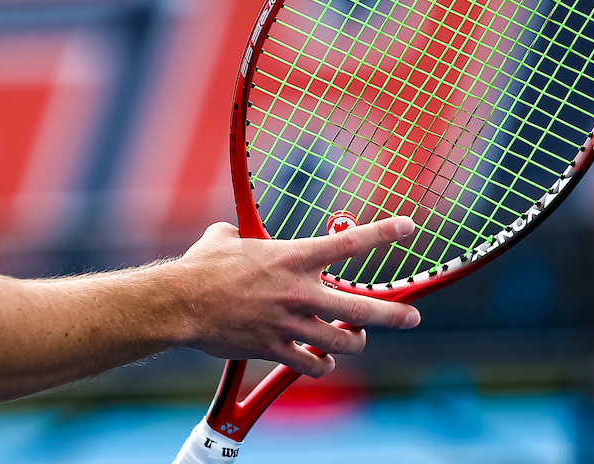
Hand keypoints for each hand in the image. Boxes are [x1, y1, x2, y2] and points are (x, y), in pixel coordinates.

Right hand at [175, 216, 419, 376]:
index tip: (408, 227)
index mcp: (292, 257)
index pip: (350, 243)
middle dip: (394, 315)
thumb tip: (238, 234)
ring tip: (356, 340)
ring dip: (355, 343)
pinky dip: (321, 365)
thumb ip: (245, 236)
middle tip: (412, 318)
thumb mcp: (226, 236)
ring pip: (343, 343)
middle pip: (362, 309)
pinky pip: (312, 365)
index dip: (384, 233)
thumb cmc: (202, 266)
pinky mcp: (275, 349)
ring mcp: (290, 324)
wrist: (181, 303)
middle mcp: (299, 291)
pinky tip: (320, 361)